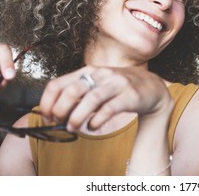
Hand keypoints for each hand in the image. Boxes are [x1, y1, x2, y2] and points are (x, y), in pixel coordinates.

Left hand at [39, 66, 173, 131]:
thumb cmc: (119, 89)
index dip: (47, 101)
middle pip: (72, 90)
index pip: (58, 83)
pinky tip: (92, 126)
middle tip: (59, 122)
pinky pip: (110, 108)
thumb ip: (78, 96)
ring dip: (77, 116)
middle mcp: (101, 74)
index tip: (46, 116)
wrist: (152, 88)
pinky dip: (98, 119)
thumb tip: (54, 112)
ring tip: (73, 127)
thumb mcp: (96, 86)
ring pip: (91, 99)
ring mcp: (116, 84)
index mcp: (87, 71)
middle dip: (61, 109)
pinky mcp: (130, 96)